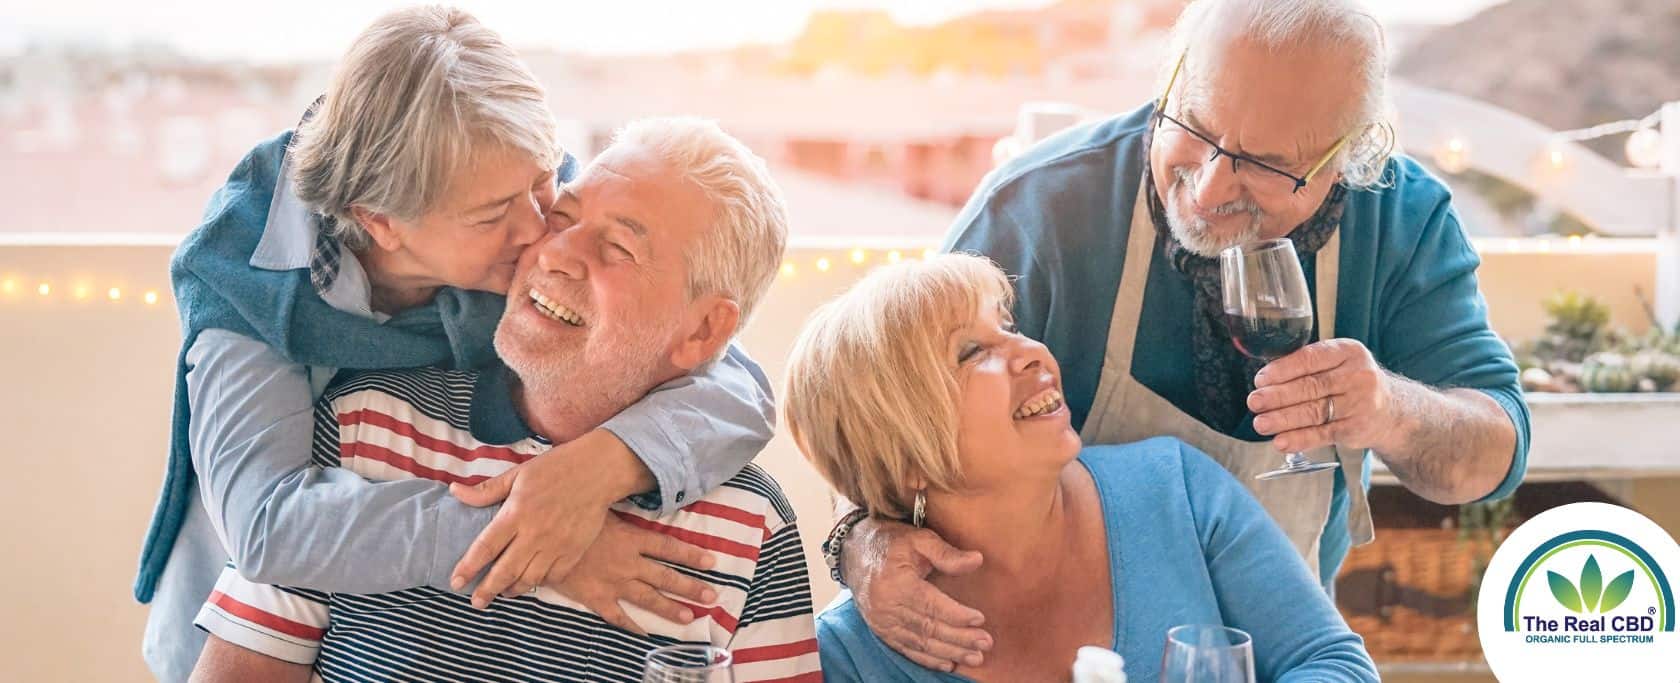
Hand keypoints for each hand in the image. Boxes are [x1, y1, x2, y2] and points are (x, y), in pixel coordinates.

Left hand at [449, 430, 651, 608]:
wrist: (598, 471)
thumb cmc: (555, 468)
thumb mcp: (517, 474)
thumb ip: (486, 490)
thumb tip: (455, 492)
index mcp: (516, 514)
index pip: (485, 547)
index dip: (468, 567)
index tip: (456, 582)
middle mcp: (534, 534)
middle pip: (505, 571)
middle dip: (487, 590)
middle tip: (476, 603)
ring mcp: (556, 545)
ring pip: (529, 579)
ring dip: (513, 589)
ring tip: (503, 592)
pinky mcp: (574, 551)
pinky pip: (554, 576)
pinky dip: (540, 582)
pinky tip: (532, 580)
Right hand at [551, 513, 718, 633]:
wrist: (539, 542)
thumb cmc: (570, 518)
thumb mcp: (600, 507)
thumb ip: (621, 505)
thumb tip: (638, 487)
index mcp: (631, 539)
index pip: (669, 547)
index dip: (691, 555)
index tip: (712, 561)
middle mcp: (628, 563)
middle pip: (666, 577)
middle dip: (690, 588)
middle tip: (712, 597)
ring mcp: (613, 583)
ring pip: (648, 599)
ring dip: (670, 609)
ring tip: (690, 617)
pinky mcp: (596, 598)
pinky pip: (617, 616)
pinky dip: (631, 626)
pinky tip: (644, 634)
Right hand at [843, 517, 991, 671]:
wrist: (853, 552)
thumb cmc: (890, 542)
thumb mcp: (918, 539)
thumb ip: (946, 553)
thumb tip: (977, 560)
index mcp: (897, 583)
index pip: (931, 605)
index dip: (957, 615)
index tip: (980, 619)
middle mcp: (887, 607)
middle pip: (928, 628)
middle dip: (959, 639)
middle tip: (985, 643)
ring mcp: (882, 622)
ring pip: (920, 643)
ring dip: (949, 653)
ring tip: (975, 657)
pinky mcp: (881, 630)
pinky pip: (906, 649)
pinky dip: (928, 659)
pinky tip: (948, 663)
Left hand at [1248, 338, 1401, 453]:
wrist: (1391, 410)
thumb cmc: (1351, 382)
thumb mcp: (1338, 363)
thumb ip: (1307, 365)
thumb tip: (1264, 379)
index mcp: (1348, 352)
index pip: (1311, 359)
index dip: (1283, 370)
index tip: (1260, 379)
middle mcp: (1358, 376)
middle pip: (1311, 387)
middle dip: (1278, 396)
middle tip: (1254, 402)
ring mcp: (1360, 403)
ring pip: (1314, 412)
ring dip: (1283, 419)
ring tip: (1261, 423)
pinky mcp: (1356, 428)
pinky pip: (1323, 434)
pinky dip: (1300, 439)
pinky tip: (1281, 442)